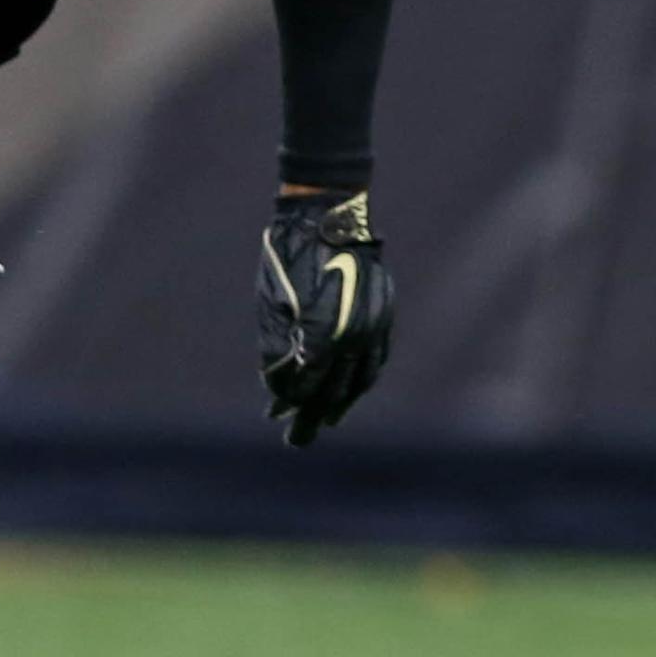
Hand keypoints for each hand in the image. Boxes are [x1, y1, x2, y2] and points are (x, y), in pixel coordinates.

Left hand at [259, 189, 391, 445]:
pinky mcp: (384, 315)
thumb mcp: (271, 304)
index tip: (273, 416)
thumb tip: (279, 387)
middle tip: (297, 441)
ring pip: (361, 378)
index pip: (306, 382)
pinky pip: (376, 358)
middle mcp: (353, 334)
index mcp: (321, 331)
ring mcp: (374, 325)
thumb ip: (276, 347)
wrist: (328, 215)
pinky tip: (351, 390)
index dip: (289, 401)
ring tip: (326, 420)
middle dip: (313, 416)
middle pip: (334, 389)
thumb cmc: (289, 258)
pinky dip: (363, 378)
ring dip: (342, 402)